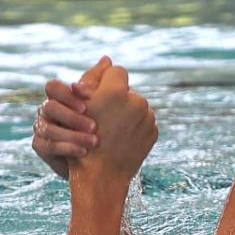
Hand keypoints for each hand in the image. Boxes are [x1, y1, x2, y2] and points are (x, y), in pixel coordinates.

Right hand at [32, 56, 108, 178]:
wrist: (98, 162)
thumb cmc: (102, 128)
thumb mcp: (104, 105)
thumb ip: (102, 84)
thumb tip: (107, 59)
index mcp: (61, 97)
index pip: (54, 87)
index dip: (68, 94)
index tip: (87, 105)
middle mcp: (48, 110)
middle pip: (49, 106)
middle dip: (72, 117)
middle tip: (95, 127)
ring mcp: (41, 128)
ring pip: (48, 128)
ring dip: (73, 135)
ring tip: (94, 142)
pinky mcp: (41, 146)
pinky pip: (46, 146)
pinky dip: (67, 148)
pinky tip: (84, 152)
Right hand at [75, 65, 156, 182]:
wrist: (100, 175)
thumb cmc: (81, 137)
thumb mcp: (82, 106)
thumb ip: (94, 80)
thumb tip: (107, 58)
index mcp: (116, 91)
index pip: (116, 72)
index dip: (105, 83)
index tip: (97, 96)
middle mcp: (136, 101)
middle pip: (127, 91)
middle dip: (117, 100)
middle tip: (104, 116)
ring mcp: (148, 118)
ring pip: (137, 107)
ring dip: (126, 114)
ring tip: (111, 130)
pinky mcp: (154, 133)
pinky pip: (144, 123)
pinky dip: (134, 128)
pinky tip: (121, 139)